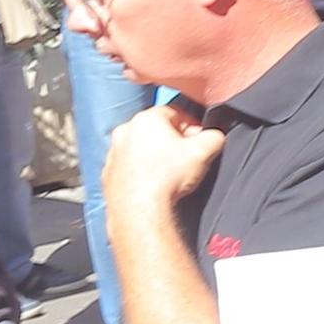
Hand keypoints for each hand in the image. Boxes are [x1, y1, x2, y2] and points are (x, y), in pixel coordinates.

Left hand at [102, 105, 224, 216]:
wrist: (140, 209)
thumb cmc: (168, 177)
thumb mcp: (203, 152)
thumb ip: (215, 136)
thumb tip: (215, 135)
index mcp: (147, 119)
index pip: (176, 113)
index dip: (192, 127)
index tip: (199, 141)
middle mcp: (125, 130)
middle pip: (156, 130)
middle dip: (172, 141)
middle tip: (186, 158)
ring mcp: (113, 152)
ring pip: (140, 148)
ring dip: (155, 156)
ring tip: (169, 174)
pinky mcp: (108, 173)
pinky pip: (128, 167)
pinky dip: (140, 172)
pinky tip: (153, 184)